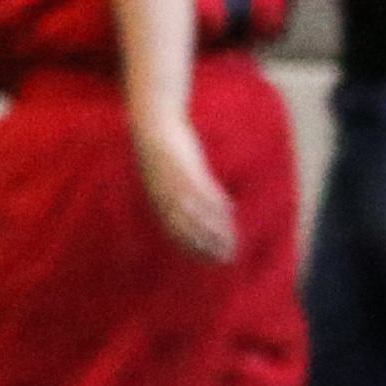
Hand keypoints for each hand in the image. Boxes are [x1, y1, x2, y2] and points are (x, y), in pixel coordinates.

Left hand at [133, 115, 235, 262]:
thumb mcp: (161, 179)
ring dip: (216, 230)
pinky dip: (216, 203)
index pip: (175, 233)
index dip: (192, 248)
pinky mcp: (186, 168)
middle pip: (187, 228)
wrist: (153, 125)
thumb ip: (172, 197)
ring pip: (198, 214)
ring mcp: (175, 183)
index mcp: (156, 201)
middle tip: (225, 259)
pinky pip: (204, 191)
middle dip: (206, 245)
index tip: (208, 261)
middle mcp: (164, 196)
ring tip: (232, 243)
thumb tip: (187, 213)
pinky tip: (230, 212)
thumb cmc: (159, 154)